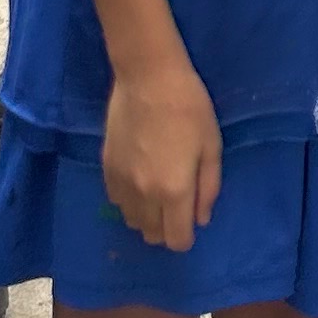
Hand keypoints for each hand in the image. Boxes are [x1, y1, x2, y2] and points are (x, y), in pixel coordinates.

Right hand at [102, 52, 222, 253]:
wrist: (147, 77)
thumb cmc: (189, 107)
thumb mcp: (212, 146)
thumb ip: (208, 188)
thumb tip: (201, 219)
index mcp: (174, 191)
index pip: (177, 240)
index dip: (186, 236)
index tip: (191, 222)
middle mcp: (144, 195)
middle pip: (152, 235)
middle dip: (167, 228)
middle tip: (177, 204)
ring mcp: (121, 183)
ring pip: (132, 221)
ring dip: (146, 216)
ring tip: (157, 191)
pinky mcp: (106, 168)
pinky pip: (116, 201)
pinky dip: (129, 200)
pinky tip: (139, 178)